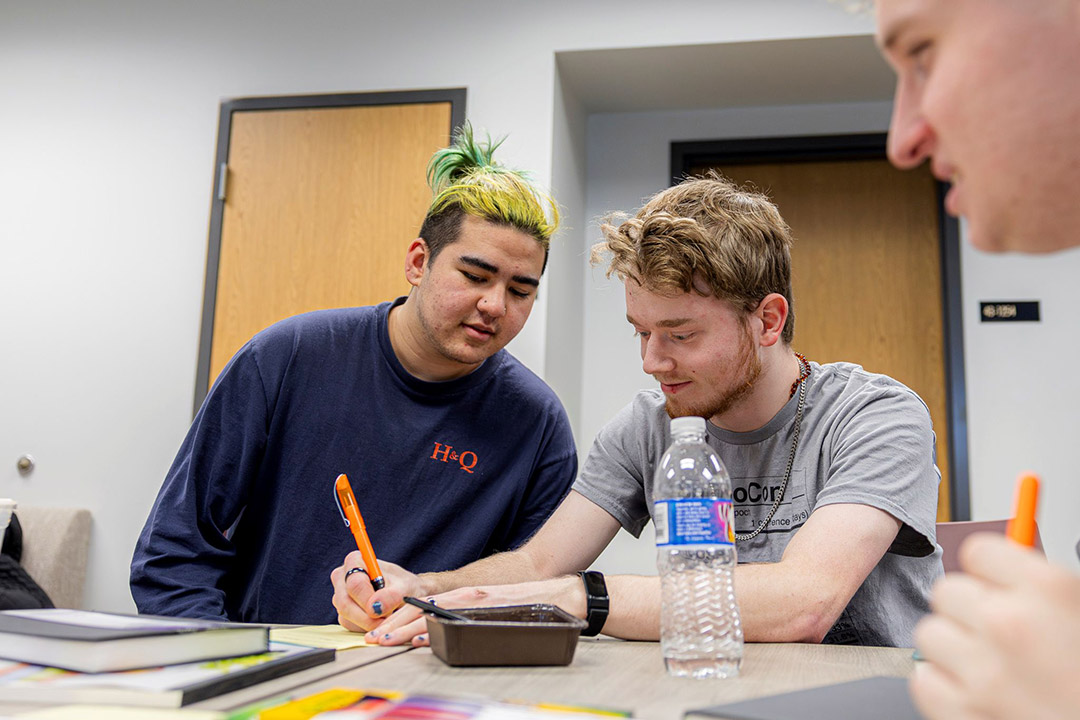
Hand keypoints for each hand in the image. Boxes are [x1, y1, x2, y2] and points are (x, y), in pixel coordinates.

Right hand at [330, 552, 423, 632]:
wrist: (405, 595)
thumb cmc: (404, 585)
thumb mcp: (404, 587)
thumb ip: (392, 595)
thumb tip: (374, 608)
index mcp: (355, 561)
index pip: (355, 584)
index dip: (367, 600)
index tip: (381, 610)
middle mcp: (342, 577)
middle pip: (345, 602)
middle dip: (367, 617)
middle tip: (385, 621)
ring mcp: (340, 596)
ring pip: (346, 616)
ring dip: (368, 624)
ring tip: (387, 618)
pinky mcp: (343, 612)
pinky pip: (350, 626)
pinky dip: (366, 628)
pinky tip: (380, 621)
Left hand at [364, 576, 585, 646]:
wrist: (563, 595)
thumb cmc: (529, 606)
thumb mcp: (491, 610)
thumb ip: (467, 619)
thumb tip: (439, 636)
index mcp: (466, 597)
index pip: (424, 607)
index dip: (399, 619)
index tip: (379, 632)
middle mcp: (468, 596)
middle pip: (422, 609)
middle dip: (394, 625)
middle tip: (372, 639)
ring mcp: (478, 602)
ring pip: (434, 614)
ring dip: (407, 628)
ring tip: (386, 639)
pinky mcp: (490, 609)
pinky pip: (458, 620)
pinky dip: (438, 629)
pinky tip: (421, 638)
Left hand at [911, 532, 1079, 719]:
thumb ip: (1041, 588)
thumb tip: (1005, 568)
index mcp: (1048, 590)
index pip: (978, 551)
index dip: (988, 570)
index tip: (996, 584)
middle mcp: (1008, 623)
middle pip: (946, 590)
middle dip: (967, 608)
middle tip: (996, 631)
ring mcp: (983, 671)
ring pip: (930, 633)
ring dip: (952, 647)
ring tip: (988, 664)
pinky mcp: (963, 713)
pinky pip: (922, 680)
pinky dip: (942, 686)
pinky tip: (973, 691)